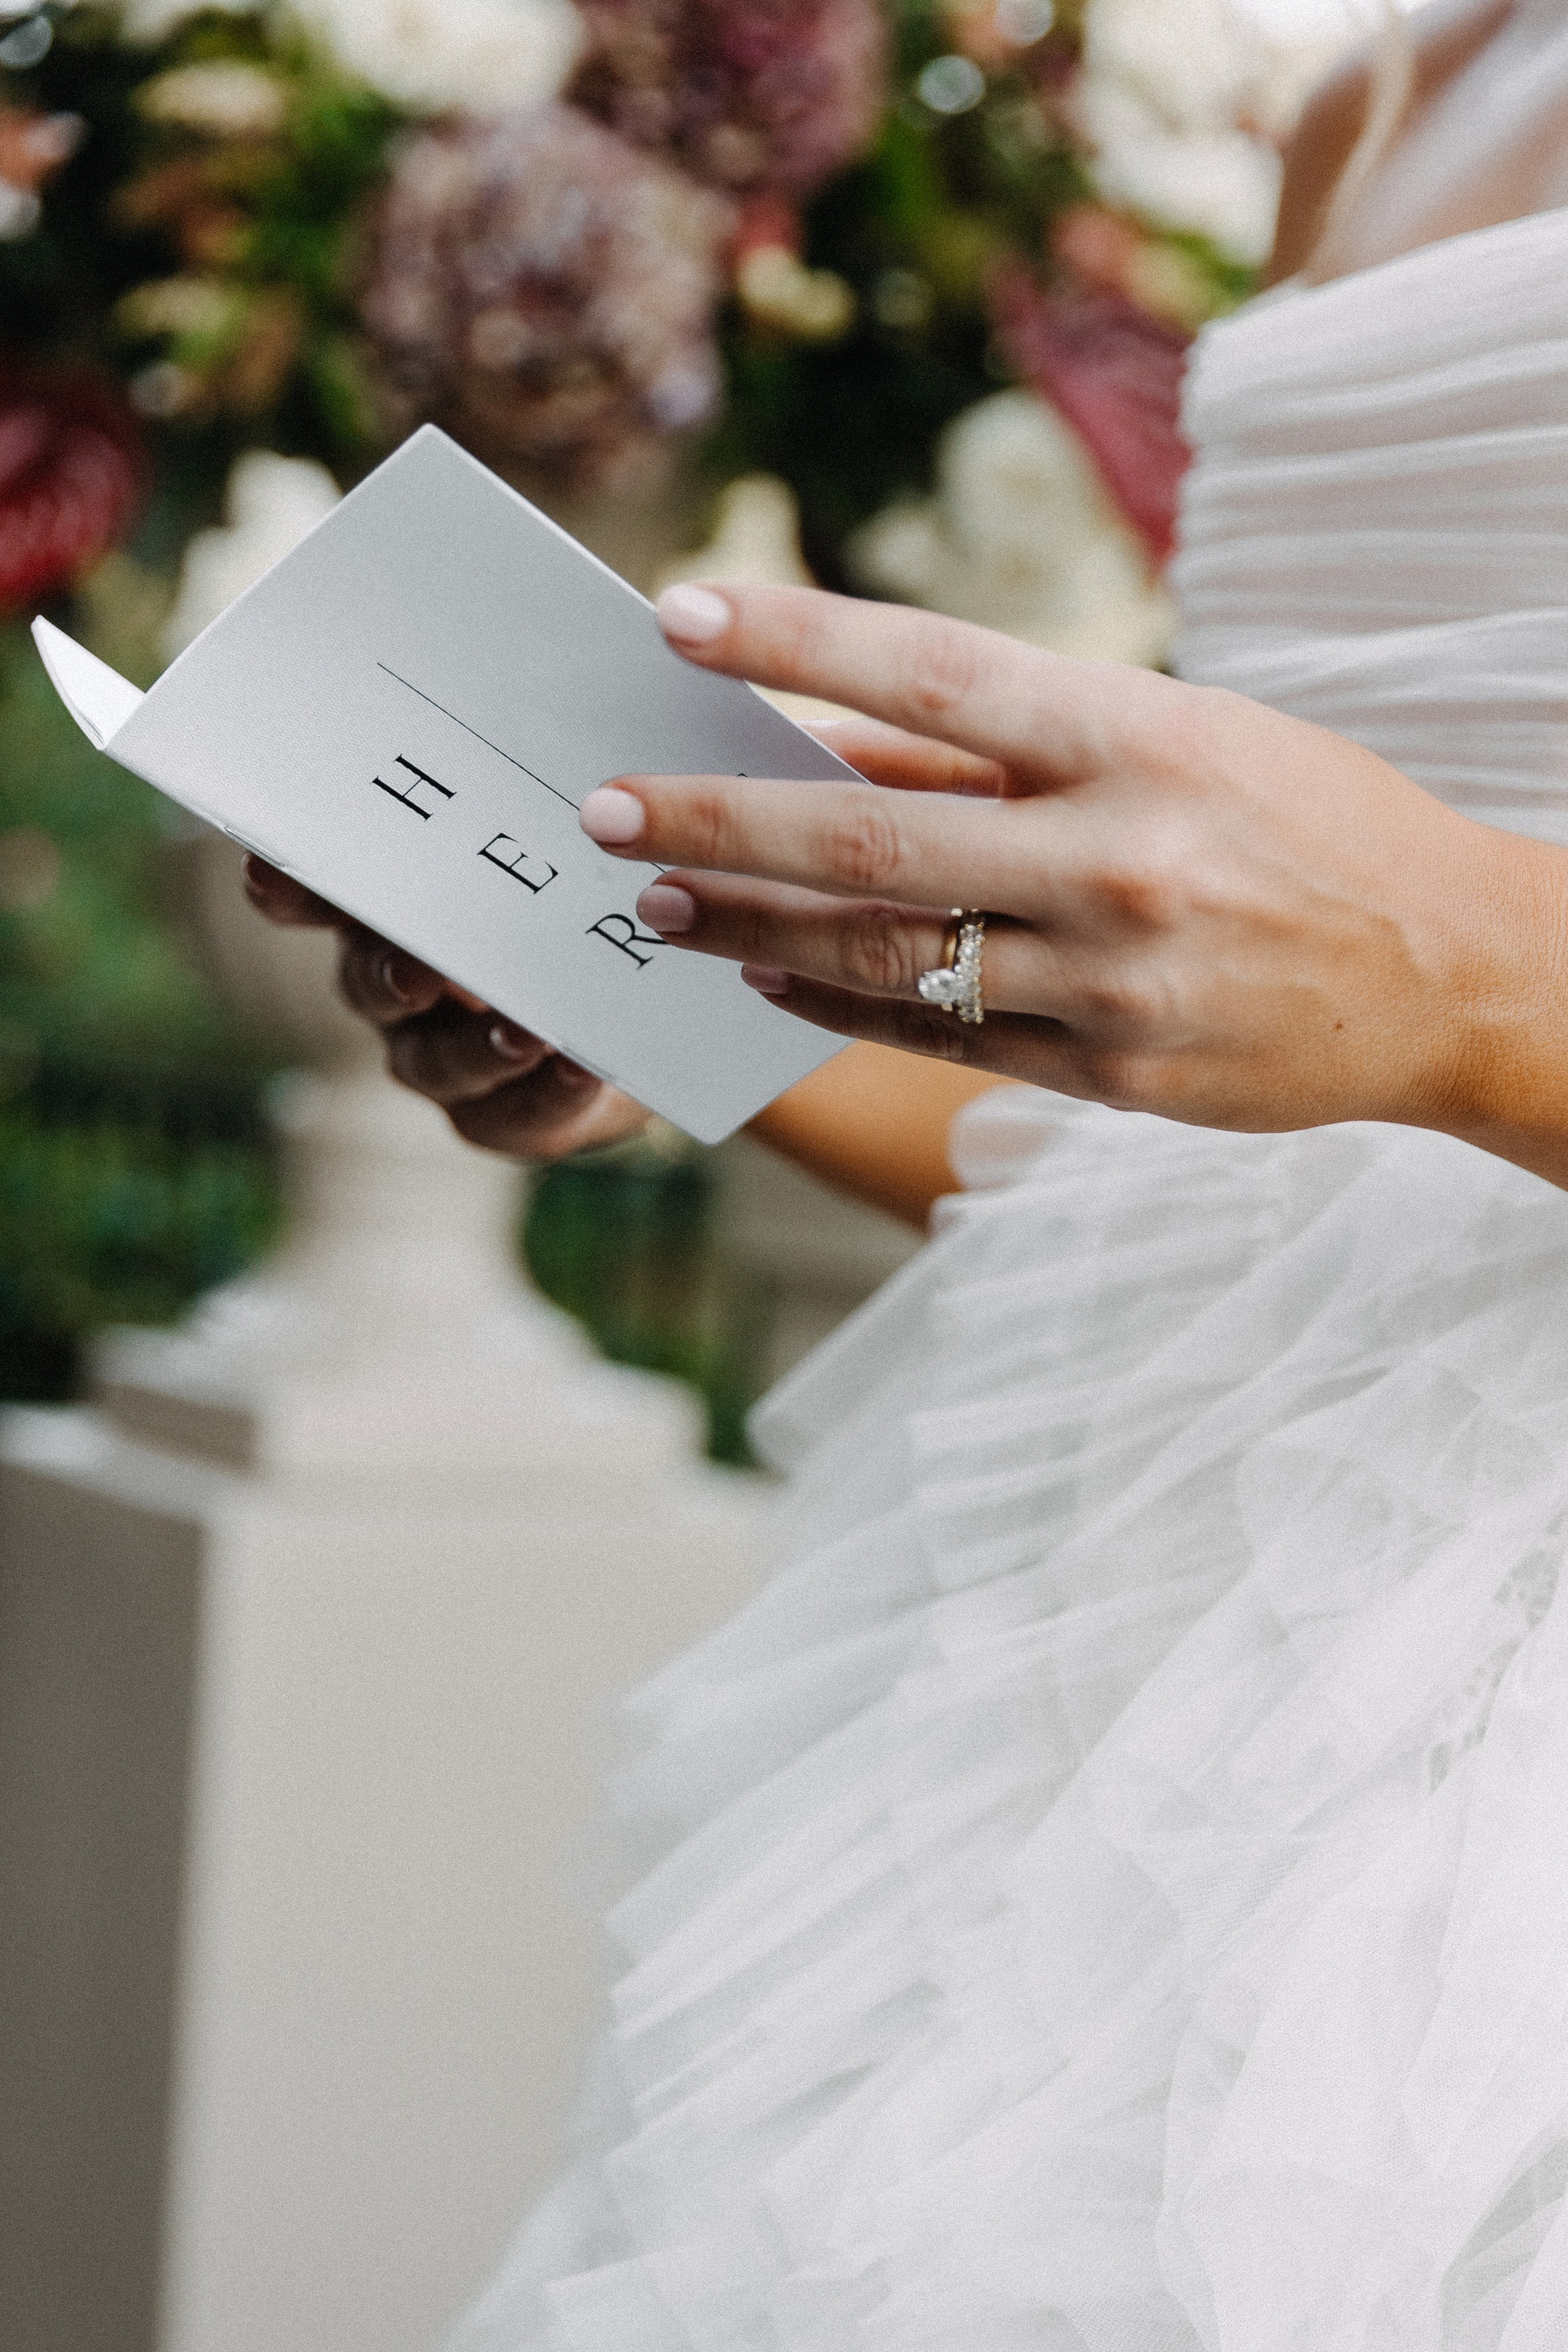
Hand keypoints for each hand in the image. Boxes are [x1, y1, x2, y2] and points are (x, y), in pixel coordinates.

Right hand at [239, 859, 649, 1159]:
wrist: (636, 1013)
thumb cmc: (577, 906)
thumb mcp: (560, 852)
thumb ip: (536, 822)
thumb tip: (579, 785)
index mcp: (396, 905)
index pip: (320, 893)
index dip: (292, 886)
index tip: (272, 869)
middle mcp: (397, 982)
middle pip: (367, 982)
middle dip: (393, 974)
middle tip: (423, 967)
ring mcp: (437, 1056)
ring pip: (433, 1060)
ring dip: (478, 1045)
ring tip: (529, 1031)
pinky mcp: (493, 1116)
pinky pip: (506, 1114)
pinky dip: (544, 1093)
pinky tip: (579, 1069)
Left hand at [578, 582, 1567, 1172]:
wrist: (1451, 974)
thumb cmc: (1308, 823)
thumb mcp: (1184, 739)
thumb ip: (1014, 748)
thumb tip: (837, 731)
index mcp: (1143, 738)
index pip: (937, 671)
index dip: (796, 638)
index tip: (676, 616)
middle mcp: (1118, 857)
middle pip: (873, 833)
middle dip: (718, 819)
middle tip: (600, 808)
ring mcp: (1112, 979)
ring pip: (887, 953)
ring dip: (748, 925)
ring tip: (652, 903)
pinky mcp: (1111, 1073)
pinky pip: (939, 1036)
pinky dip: (838, 1005)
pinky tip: (761, 975)